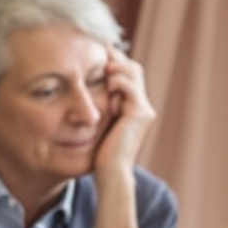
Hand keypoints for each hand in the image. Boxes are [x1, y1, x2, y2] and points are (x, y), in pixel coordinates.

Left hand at [95, 51, 157, 172]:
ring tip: (102, 69)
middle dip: (115, 58)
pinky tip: (106, 85)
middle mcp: (142, 106)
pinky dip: (117, 82)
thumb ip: (99, 106)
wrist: (111, 173)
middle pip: (133, 68)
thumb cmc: (101, 153)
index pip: (128, 74)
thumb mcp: (99, 124)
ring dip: (116, 67)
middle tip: (97, 54)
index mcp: (133, 107)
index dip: (113, 61)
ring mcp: (143, 109)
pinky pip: (129, 87)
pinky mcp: (140, 114)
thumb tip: (85, 88)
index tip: (94, 54)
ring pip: (134, 72)